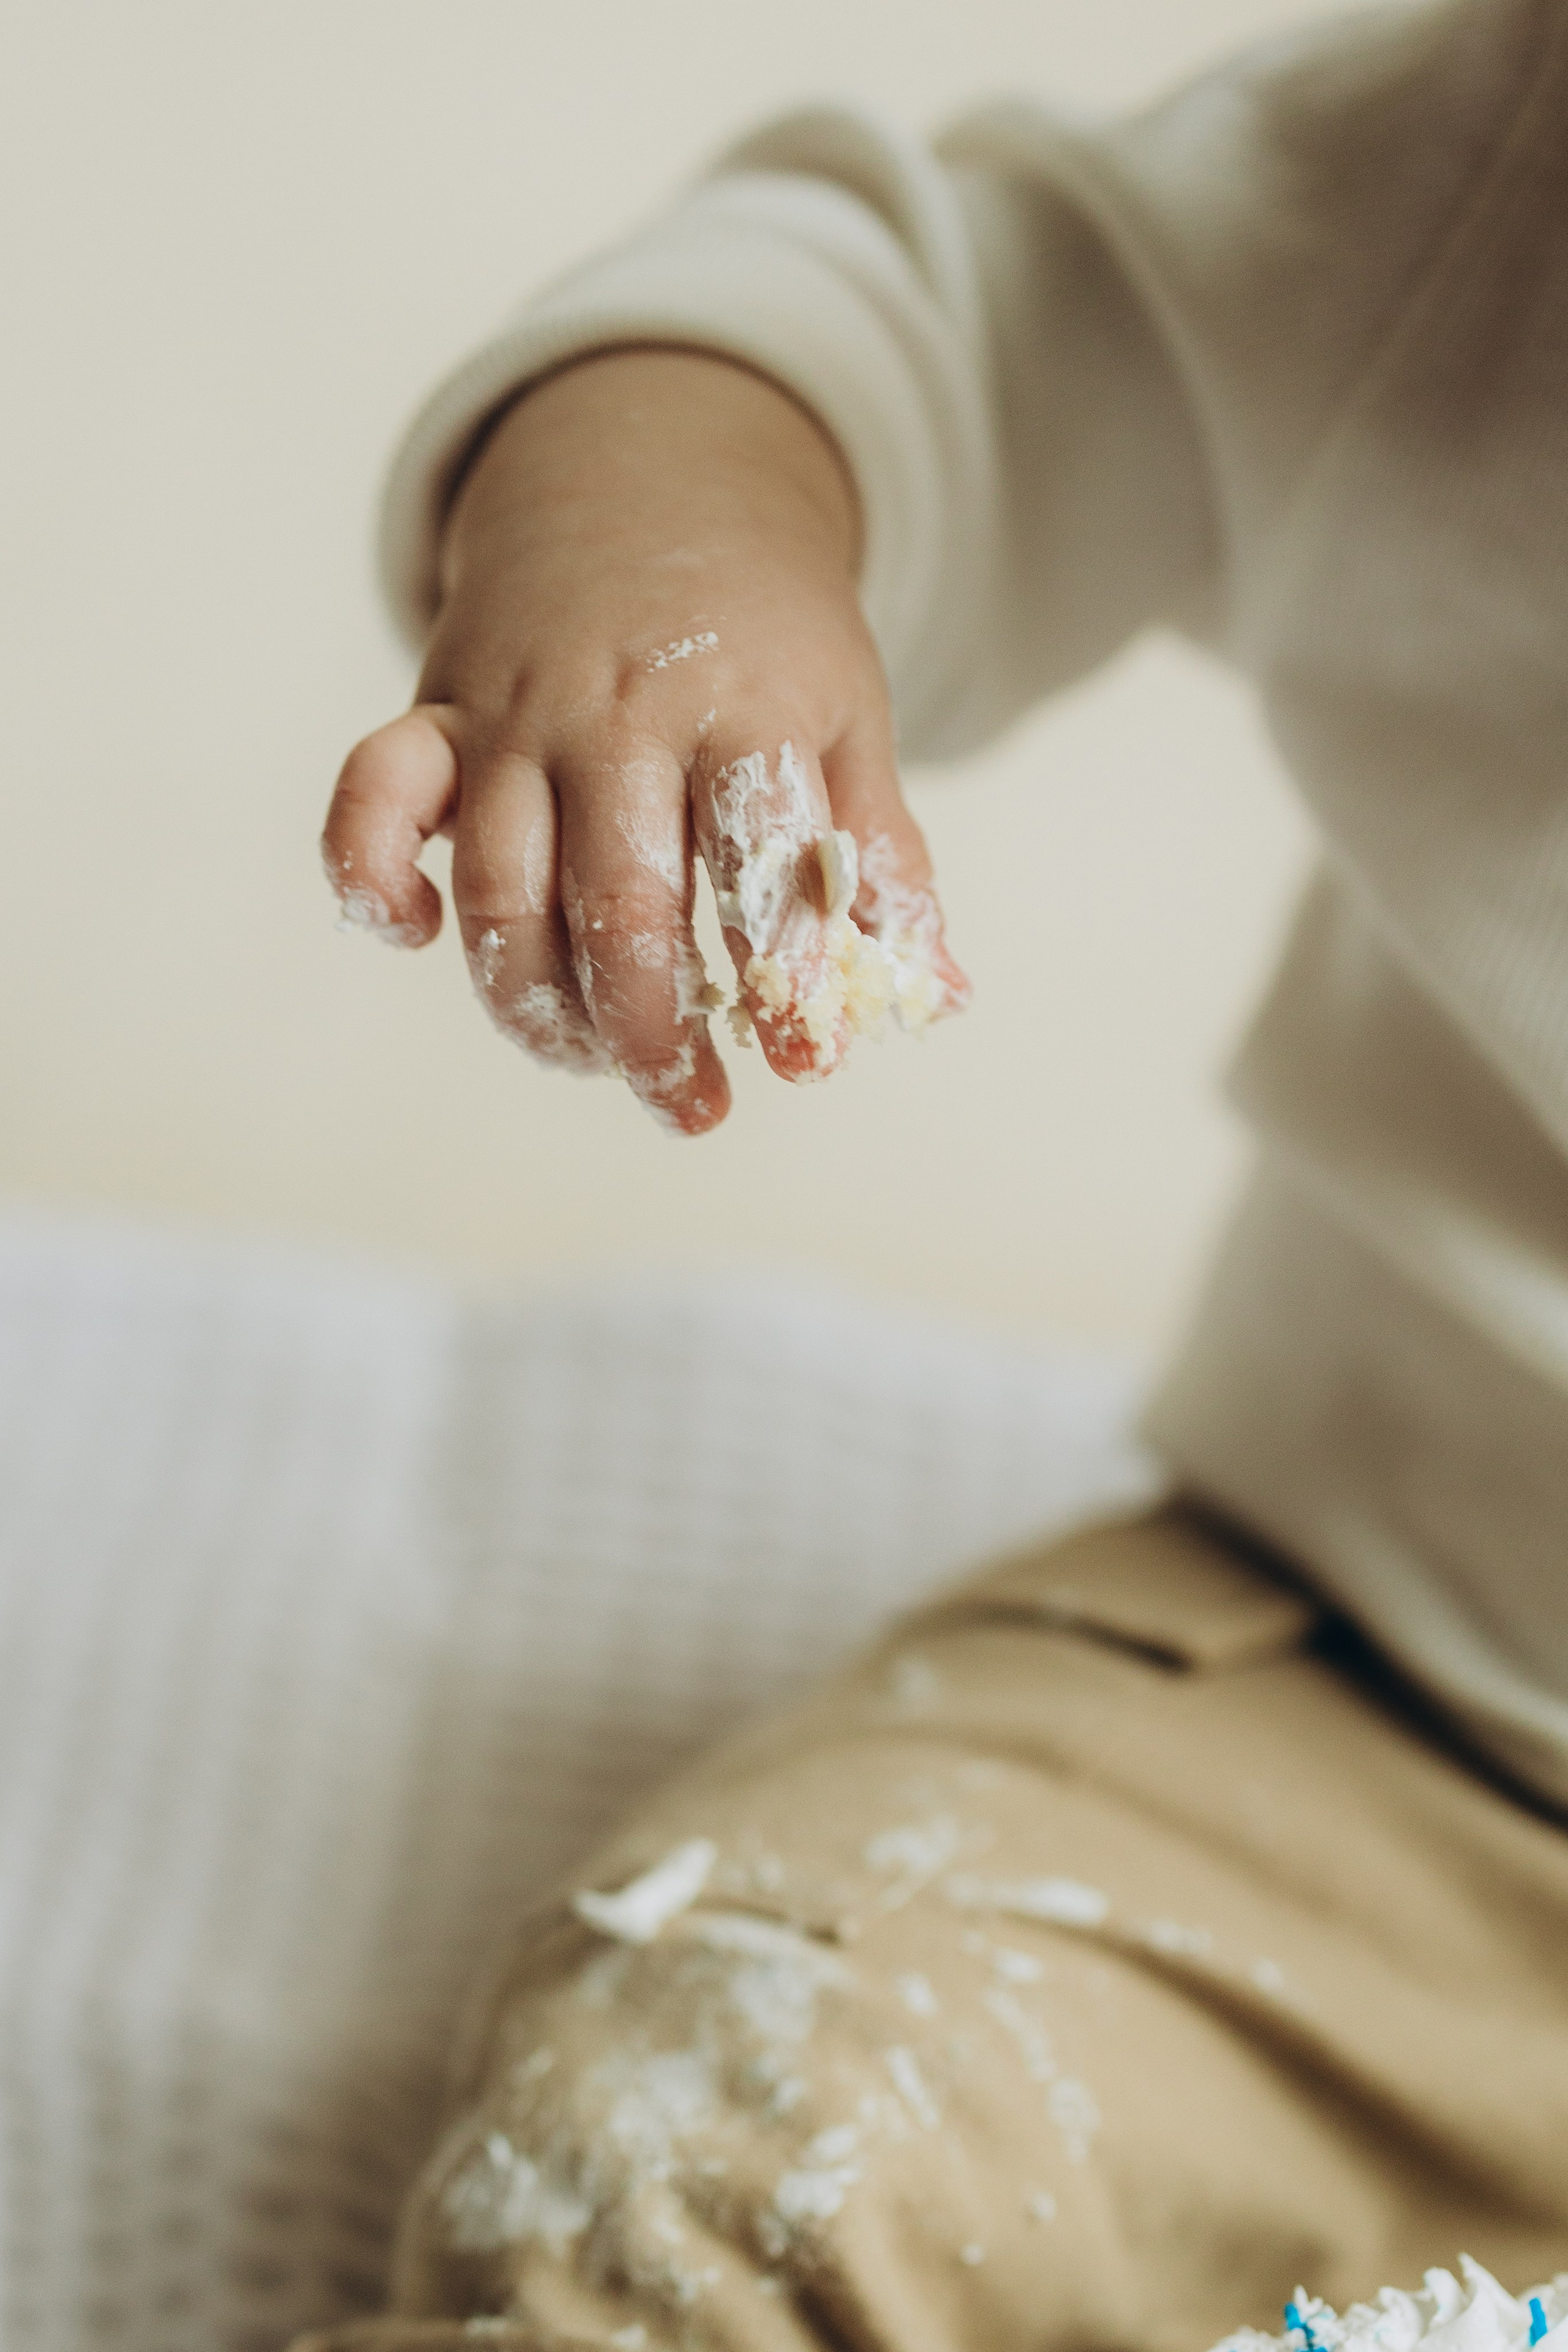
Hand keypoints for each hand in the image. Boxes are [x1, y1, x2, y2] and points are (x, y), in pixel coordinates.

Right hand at [322, 348, 968, 1135]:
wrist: (651, 473)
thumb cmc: (762, 631)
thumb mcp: (845, 719)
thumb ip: (877, 854)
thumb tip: (934, 993)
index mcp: (741, 707)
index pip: (757, 864)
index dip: (781, 979)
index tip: (803, 1064)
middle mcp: (617, 714)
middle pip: (619, 906)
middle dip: (652, 1034)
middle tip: (692, 1107)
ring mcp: (515, 715)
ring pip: (502, 894)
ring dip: (538, 1008)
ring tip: (592, 1061)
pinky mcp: (437, 714)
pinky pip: (370, 798)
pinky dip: (366, 874)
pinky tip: (413, 934)